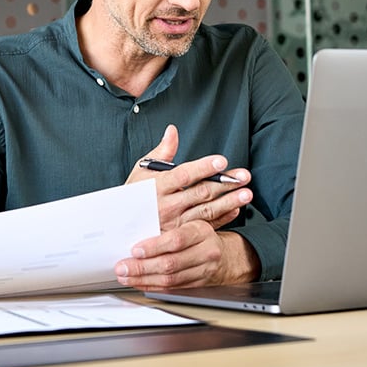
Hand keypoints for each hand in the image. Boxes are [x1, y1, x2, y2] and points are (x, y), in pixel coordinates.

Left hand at [114, 223, 259, 288]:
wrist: (224, 255)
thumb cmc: (200, 235)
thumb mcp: (190, 222)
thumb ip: (169, 224)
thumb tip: (136, 228)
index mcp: (201, 230)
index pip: (177, 239)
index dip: (154, 246)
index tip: (135, 249)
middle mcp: (206, 251)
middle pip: (171, 263)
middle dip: (142, 267)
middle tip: (123, 266)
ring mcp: (204, 271)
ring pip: (170, 279)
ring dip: (143, 279)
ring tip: (126, 276)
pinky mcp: (198, 285)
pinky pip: (172, 289)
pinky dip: (152, 286)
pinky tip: (139, 282)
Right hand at [117, 124, 259, 287]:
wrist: (120, 230)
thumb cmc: (132, 196)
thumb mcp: (141, 172)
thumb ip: (161, 152)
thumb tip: (173, 130)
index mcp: (157, 186)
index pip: (183, 175)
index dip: (203, 167)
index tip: (221, 161)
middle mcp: (166, 205)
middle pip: (200, 193)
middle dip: (224, 183)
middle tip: (244, 176)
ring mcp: (174, 224)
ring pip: (206, 211)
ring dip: (228, 202)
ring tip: (246, 193)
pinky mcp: (180, 236)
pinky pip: (204, 227)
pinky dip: (222, 219)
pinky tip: (235, 210)